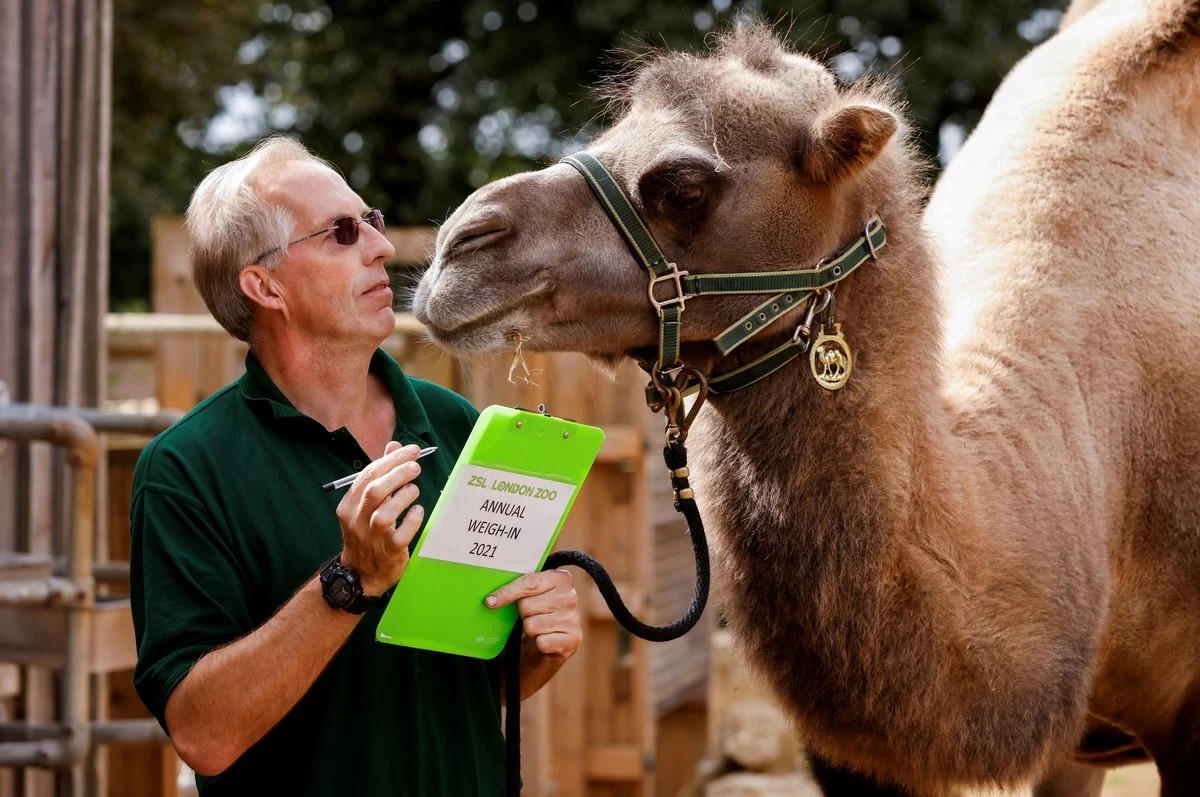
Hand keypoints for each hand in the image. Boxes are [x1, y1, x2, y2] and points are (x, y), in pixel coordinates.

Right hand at [336, 441, 424, 595]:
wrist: (359, 574)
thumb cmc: (366, 533)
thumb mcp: (366, 504)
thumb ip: (380, 474)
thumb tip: (393, 445)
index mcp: (349, 506)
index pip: (367, 476)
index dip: (390, 460)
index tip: (411, 451)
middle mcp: (356, 521)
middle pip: (375, 491)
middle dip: (398, 474)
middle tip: (416, 467)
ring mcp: (371, 538)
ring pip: (384, 514)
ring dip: (404, 497)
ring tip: (414, 490)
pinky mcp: (388, 552)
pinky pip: (400, 535)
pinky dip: (412, 520)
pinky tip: (418, 512)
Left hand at [486, 570, 581, 659]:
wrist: (553, 643)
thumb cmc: (538, 613)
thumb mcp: (532, 594)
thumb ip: (520, 588)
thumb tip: (491, 600)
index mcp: (562, 578)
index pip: (529, 583)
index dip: (507, 592)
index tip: (490, 601)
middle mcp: (571, 597)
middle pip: (527, 605)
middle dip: (523, 613)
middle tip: (531, 615)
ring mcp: (574, 619)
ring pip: (532, 625)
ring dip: (530, 629)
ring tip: (539, 628)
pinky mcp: (573, 640)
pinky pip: (541, 642)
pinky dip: (539, 643)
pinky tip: (545, 639)